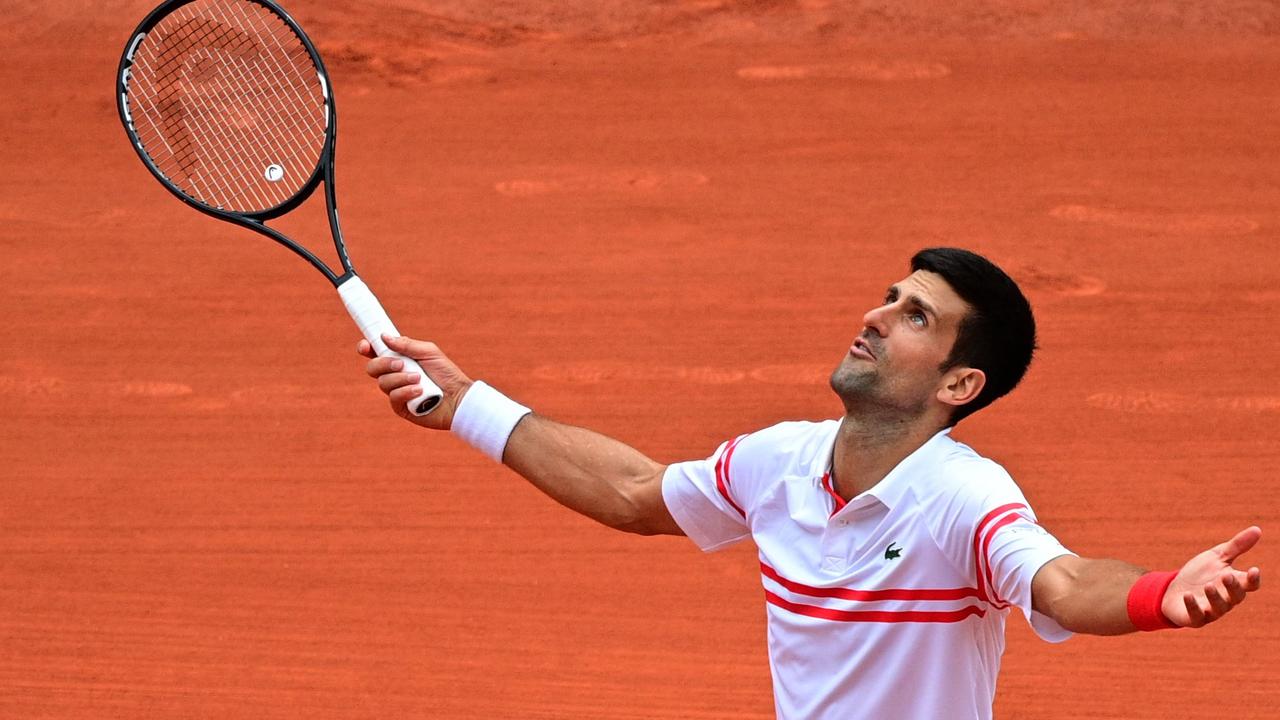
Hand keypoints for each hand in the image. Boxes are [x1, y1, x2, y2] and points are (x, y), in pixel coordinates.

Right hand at [358, 334, 472, 430]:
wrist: (459, 398)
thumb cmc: (447, 374)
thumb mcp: (429, 352)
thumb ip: (407, 344)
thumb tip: (383, 336)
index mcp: (400, 359)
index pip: (375, 353)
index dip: (366, 348)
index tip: (365, 346)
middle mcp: (395, 375)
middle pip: (373, 368)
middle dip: (384, 364)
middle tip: (401, 364)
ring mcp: (396, 392)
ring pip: (383, 383)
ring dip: (400, 379)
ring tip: (419, 379)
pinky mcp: (401, 407)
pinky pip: (393, 397)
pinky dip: (405, 392)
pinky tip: (419, 391)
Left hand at [1162, 526, 1261, 627]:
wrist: (1172, 590)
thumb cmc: (1199, 574)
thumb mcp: (1216, 557)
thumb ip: (1237, 546)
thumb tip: (1257, 529)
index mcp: (1233, 584)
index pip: (1249, 584)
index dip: (1253, 579)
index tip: (1253, 570)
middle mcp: (1225, 599)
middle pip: (1236, 596)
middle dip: (1233, 587)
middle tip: (1226, 575)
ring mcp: (1211, 610)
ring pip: (1218, 608)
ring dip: (1214, 597)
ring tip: (1208, 586)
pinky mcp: (1194, 618)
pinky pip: (1196, 615)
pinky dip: (1192, 606)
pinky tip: (1187, 595)